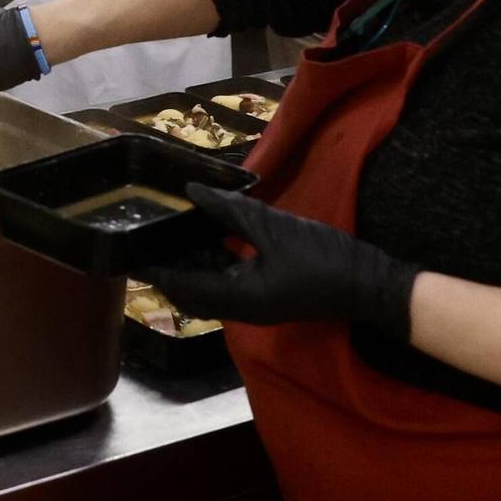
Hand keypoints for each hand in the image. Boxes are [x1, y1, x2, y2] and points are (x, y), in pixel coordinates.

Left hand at [146, 186, 418, 339]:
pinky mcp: (267, 293)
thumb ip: (229, 212)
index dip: (155, 268)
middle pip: (192, 290)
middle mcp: (240, 308)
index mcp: (237, 299)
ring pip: (210, 285)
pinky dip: (215, 260)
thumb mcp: (273, 228)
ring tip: (172, 226)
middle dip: (169, 265)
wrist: (369, 284)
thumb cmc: (322, 258)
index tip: (130, 248)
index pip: (182, 286)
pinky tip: (210, 232)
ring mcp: (255, 303)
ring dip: (192, 260)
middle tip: (148, 231)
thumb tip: (192, 192)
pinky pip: (229, 279)